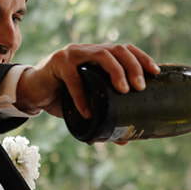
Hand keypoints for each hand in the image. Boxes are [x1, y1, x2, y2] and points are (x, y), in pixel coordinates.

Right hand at [15, 42, 159, 119]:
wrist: (35, 92)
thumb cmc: (64, 96)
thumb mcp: (88, 105)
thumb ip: (105, 117)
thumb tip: (125, 140)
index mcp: (100, 56)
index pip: (126, 49)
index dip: (142, 58)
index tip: (155, 72)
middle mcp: (89, 50)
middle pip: (117, 49)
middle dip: (133, 66)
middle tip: (140, 87)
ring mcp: (74, 54)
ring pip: (101, 55)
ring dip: (116, 71)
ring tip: (124, 90)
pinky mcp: (58, 63)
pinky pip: (74, 78)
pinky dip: (82, 96)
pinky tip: (88, 112)